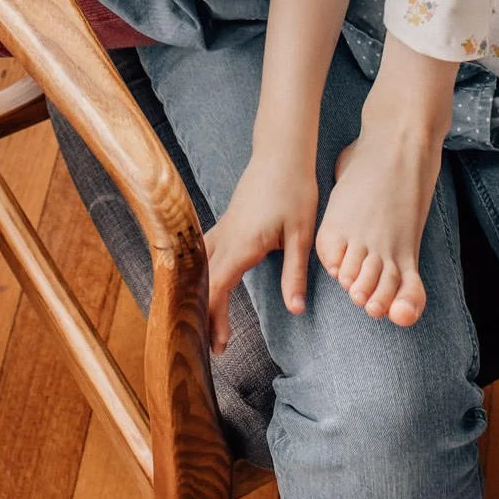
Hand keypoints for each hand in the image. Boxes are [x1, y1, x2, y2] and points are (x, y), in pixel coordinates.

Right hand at [204, 152, 317, 352]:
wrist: (283, 152)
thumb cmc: (294, 190)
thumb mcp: (301, 235)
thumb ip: (294, 273)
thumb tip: (295, 310)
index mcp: (241, 244)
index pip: (217, 287)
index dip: (214, 317)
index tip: (218, 345)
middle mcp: (225, 237)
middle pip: (203, 282)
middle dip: (202, 314)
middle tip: (210, 346)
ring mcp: (223, 227)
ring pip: (198, 266)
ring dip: (198, 292)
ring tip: (201, 319)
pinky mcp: (227, 222)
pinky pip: (204, 252)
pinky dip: (200, 273)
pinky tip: (203, 283)